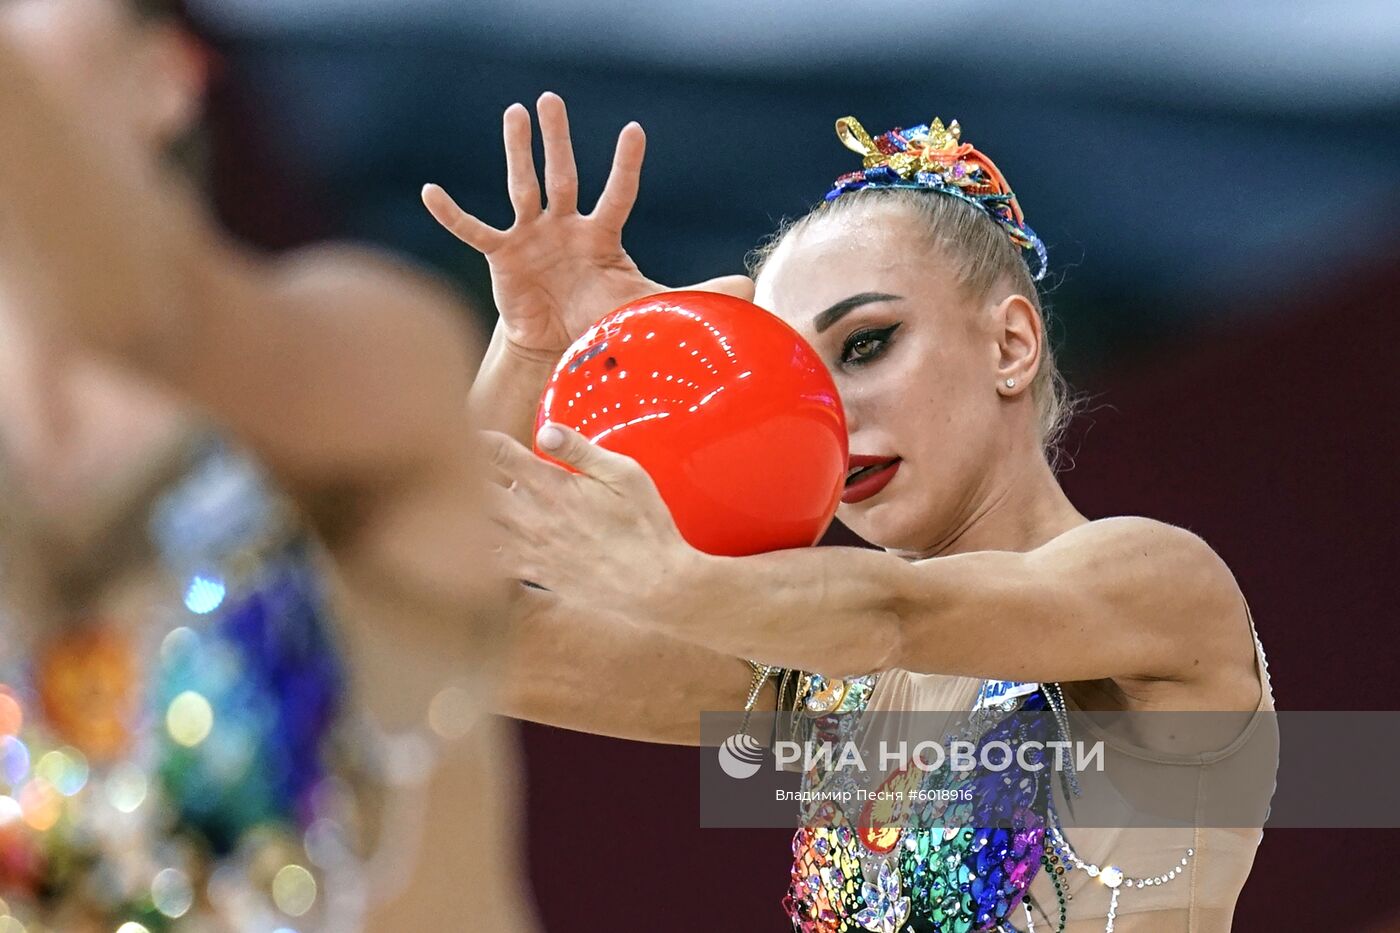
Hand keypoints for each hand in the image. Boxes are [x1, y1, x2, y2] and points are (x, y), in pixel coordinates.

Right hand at [423, 92, 751, 355]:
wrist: (559, 345)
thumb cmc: (601, 317)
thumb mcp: (648, 303)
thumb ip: (696, 292)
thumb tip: (751, 288)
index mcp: (601, 234)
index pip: (617, 192)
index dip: (624, 165)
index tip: (633, 130)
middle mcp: (565, 226)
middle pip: (563, 176)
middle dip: (556, 139)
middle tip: (549, 101)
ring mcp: (532, 237)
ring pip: (523, 187)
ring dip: (517, 153)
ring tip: (513, 113)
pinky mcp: (503, 255)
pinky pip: (474, 230)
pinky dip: (452, 213)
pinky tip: (431, 192)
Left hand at [480, 421, 701, 615]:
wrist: (653, 586)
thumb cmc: (645, 529)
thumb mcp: (625, 476)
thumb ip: (582, 450)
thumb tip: (546, 430)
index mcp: (553, 487)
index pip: (497, 452)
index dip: (479, 436)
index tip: (474, 431)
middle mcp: (532, 518)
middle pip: (472, 488)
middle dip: (463, 470)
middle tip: (464, 462)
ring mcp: (527, 548)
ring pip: (472, 526)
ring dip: (465, 509)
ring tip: (466, 498)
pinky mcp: (531, 574)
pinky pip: (485, 563)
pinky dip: (473, 550)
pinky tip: (477, 541)